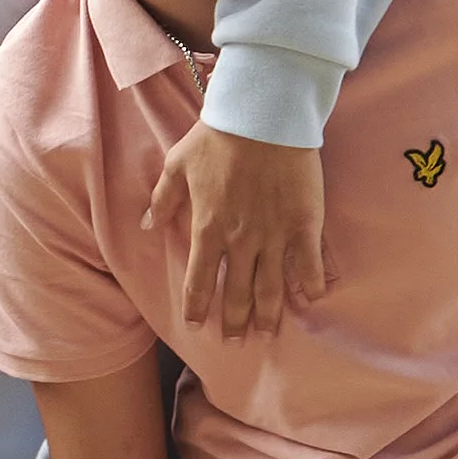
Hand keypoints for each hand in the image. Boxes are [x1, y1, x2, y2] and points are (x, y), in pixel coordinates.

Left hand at [144, 125, 328, 339]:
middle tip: (237, 342)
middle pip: (238, 292)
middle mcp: (240, 241)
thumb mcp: (177, 164)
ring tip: (268, 334)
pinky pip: (309, 263)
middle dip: (236, 321)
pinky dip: (310, 284)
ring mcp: (275, 235)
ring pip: (271, 287)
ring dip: (269, 314)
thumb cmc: (218, 136)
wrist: (264, 116)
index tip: (197, 325)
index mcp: (208, 229)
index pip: (199, 280)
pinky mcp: (305, 223)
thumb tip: (146, 225)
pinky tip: (311, 301)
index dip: (198, 306)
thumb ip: (162, 199)